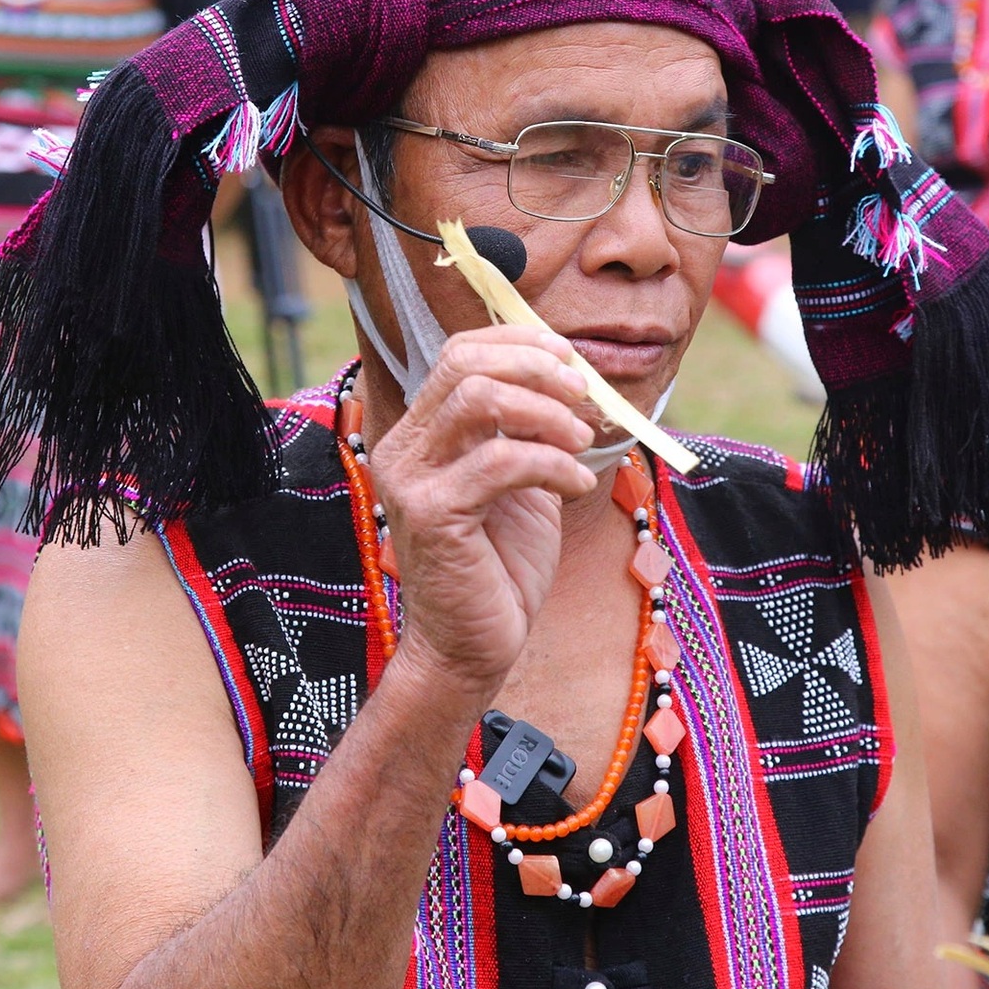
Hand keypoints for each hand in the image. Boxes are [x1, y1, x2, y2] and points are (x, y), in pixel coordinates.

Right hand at [366, 327, 596, 697]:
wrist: (473, 646)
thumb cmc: (501, 564)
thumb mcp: (522, 480)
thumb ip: (531, 429)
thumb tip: (573, 376)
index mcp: (422, 433)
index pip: (459, 353)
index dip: (519, 342)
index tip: (570, 359)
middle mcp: (404, 448)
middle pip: (465, 364)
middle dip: (537, 368)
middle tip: (584, 395)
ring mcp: (411, 480)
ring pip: (478, 400)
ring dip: (546, 413)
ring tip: (581, 443)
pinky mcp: (431, 514)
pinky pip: (500, 461)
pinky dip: (552, 464)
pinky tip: (576, 487)